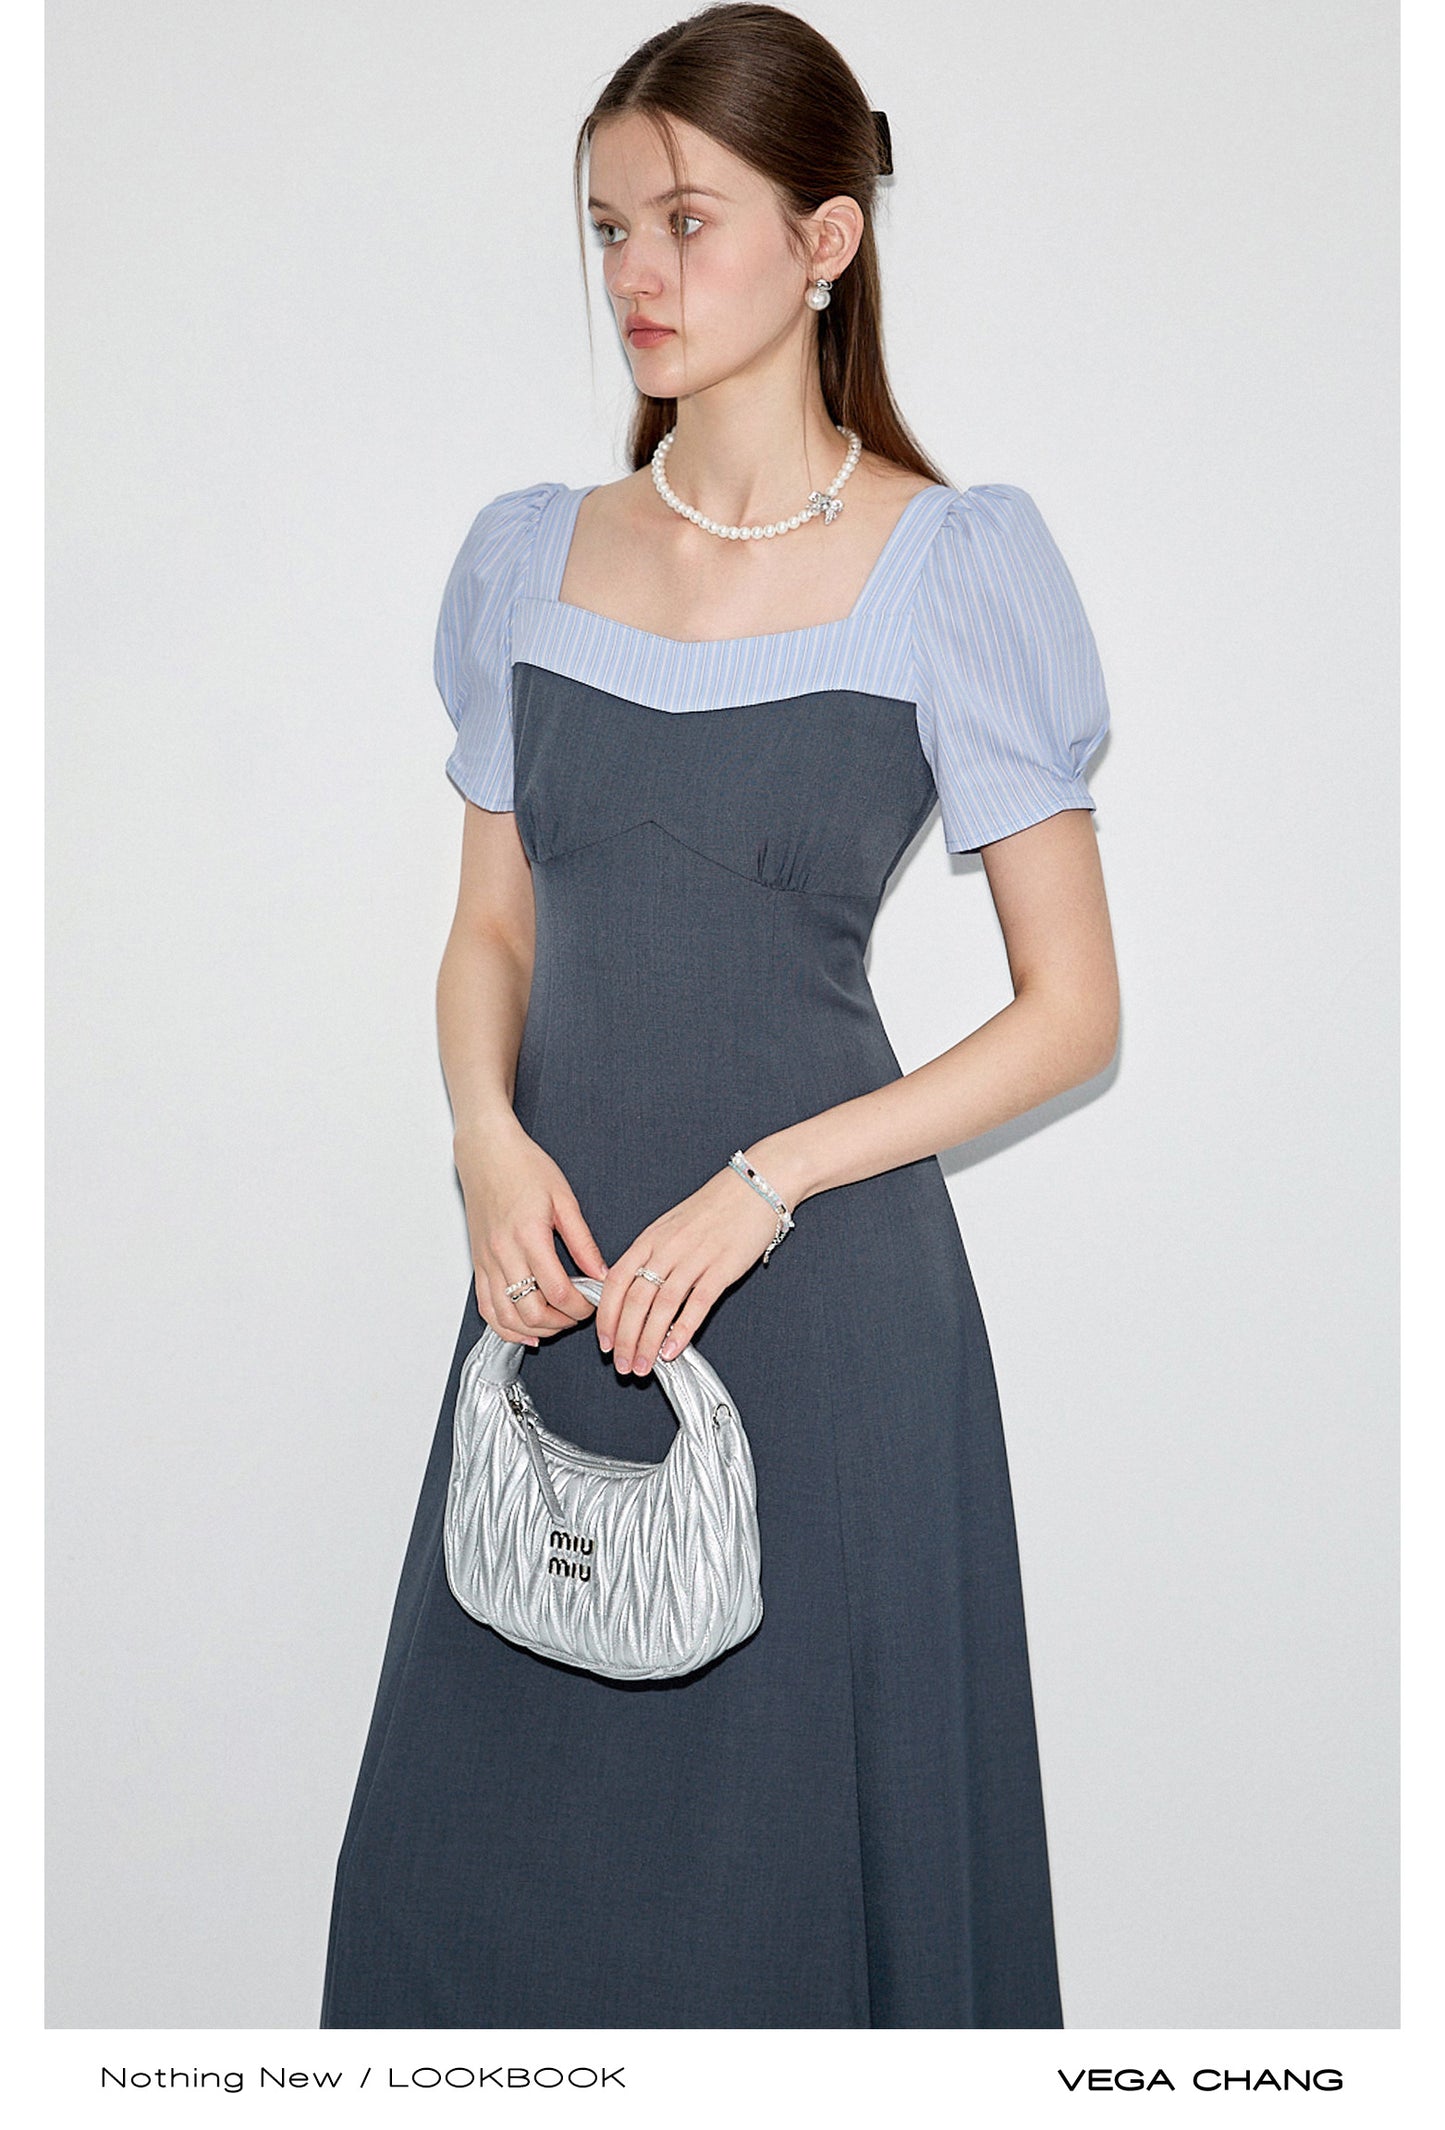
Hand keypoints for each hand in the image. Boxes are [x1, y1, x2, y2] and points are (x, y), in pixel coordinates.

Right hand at [456, 1119, 609, 1347]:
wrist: (486, 1152)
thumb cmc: (523, 1167)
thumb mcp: (564, 1199)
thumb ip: (583, 1241)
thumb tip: (600, 1272)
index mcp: (529, 1236)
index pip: (557, 1291)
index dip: (580, 1307)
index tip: (592, 1303)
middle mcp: (503, 1253)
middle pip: (531, 1312)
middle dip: (561, 1323)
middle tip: (578, 1314)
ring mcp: (486, 1261)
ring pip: (506, 1317)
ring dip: (534, 1329)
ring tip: (556, 1324)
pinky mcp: (477, 1264)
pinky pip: (486, 1308)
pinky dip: (505, 1326)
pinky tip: (524, 1329)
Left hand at [594, 1164, 780, 1376]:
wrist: (754, 1187)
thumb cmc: (713, 1208)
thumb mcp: (671, 1226)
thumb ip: (651, 1255)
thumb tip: (632, 1291)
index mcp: (650, 1238)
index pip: (616, 1282)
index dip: (607, 1316)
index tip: (604, 1341)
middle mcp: (667, 1248)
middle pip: (635, 1300)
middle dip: (624, 1339)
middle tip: (621, 1365)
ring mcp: (695, 1258)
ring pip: (662, 1307)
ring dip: (648, 1342)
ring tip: (643, 1366)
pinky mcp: (722, 1268)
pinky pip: (697, 1305)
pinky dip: (682, 1331)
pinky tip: (673, 1351)